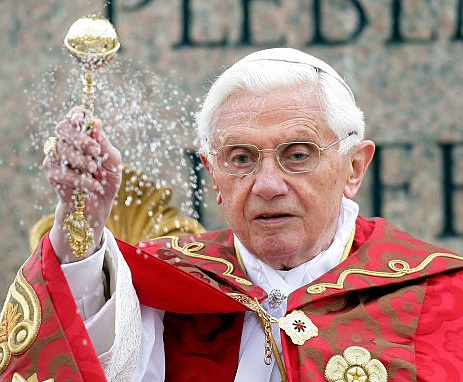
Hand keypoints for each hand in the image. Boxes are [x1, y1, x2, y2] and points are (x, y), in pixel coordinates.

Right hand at [43, 106, 121, 262]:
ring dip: (82, 160)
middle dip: (80, 138)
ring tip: (95, 170)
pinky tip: (93, 185)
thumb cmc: (107, 179)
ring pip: (62, 149)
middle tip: (95, 150)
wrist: (99, 204)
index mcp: (83, 136)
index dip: (76, 114)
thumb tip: (96, 123)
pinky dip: (80, 179)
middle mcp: (67, 143)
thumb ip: (104, 144)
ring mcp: (56, 157)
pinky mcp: (52, 173)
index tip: (81, 119)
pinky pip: (62, 171)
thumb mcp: (113, 161)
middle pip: (63, 128)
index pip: (75, 117)